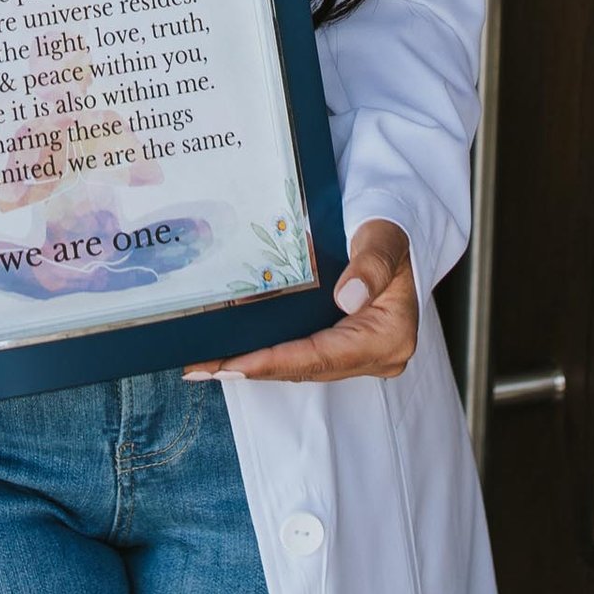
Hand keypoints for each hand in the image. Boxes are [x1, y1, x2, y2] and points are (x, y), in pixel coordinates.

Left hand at [187, 219, 417, 385]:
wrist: (390, 225)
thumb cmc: (386, 226)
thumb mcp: (382, 238)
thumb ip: (371, 265)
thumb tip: (349, 298)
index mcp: (389, 336)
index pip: (323, 356)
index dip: (276, 362)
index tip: (234, 365)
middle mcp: (377, 355)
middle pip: (307, 367)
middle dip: (253, 368)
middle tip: (203, 367)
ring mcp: (360, 355)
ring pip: (301, 366)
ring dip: (254, 366)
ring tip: (205, 366)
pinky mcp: (344, 347)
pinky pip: (302, 356)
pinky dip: (268, 356)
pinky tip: (230, 356)